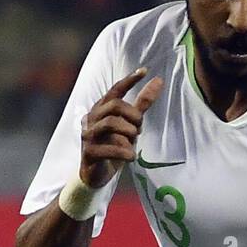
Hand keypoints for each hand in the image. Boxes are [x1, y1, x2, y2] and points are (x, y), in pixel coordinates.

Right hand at [80, 69, 163, 188]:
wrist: (95, 175)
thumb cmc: (113, 147)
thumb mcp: (129, 125)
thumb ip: (141, 104)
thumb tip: (158, 80)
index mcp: (100, 109)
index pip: (115, 90)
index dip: (129, 81)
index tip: (145, 71)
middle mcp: (91, 118)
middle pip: (115, 106)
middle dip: (133, 116)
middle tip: (139, 128)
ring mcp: (88, 135)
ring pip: (111, 124)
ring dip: (129, 133)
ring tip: (132, 143)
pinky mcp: (89, 152)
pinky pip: (110, 148)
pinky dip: (125, 152)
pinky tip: (131, 157)